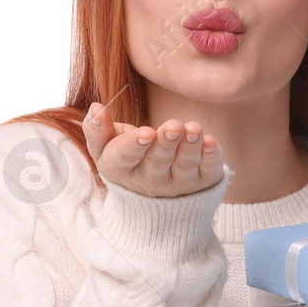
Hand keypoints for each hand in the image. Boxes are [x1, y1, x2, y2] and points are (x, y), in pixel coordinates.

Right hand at [81, 101, 224, 198]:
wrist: (153, 198)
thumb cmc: (126, 159)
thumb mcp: (104, 148)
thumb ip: (96, 129)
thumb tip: (96, 108)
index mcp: (121, 169)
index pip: (125, 158)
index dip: (134, 145)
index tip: (146, 133)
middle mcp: (150, 180)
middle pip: (158, 162)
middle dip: (166, 144)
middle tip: (173, 127)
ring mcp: (177, 183)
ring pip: (184, 165)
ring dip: (190, 147)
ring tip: (194, 130)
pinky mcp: (201, 181)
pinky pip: (208, 171)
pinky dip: (211, 158)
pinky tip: (211, 142)